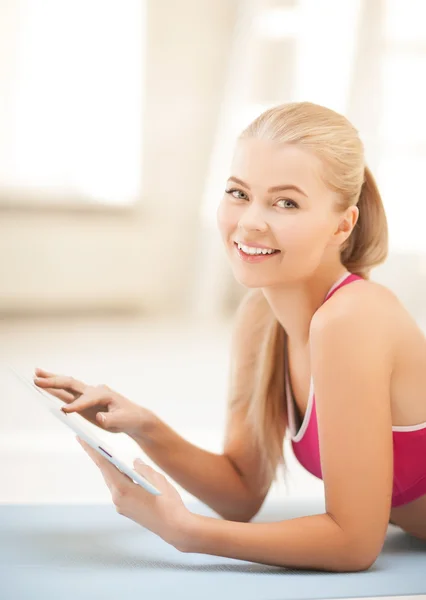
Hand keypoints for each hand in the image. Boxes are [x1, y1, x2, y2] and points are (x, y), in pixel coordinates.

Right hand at [33, 368, 157, 438]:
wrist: (134, 418)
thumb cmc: (130, 418)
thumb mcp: (123, 420)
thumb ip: (111, 419)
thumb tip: (100, 418)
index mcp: (104, 394)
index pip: (87, 399)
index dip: (76, 405)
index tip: (64, 411)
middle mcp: (94, 391)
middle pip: (72, 384)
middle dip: (55, 382)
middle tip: (37, 378)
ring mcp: (88, 395)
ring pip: (67, 386)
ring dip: (51, 381)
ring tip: (36, 375)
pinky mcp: (84, 402)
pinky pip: (67, 395)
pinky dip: (55, 390)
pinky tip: (45, 387)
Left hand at [76, 436, 189, 548]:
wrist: (175, 528)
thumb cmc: (168, 502)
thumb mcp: (157, 478)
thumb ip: (142, 468)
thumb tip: (134, 463)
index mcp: (123, 489)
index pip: (103, 464)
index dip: (92, 449)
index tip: (81, 438)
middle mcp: (117, 499)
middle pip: (106, 473)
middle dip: (99, 457)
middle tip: (89, 440)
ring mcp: (121, 506)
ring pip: (113, 482)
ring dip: (110, 468)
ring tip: (105, 453)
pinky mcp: (126, 510)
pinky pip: (120, 490)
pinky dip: (120, 478)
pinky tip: (122, 471)